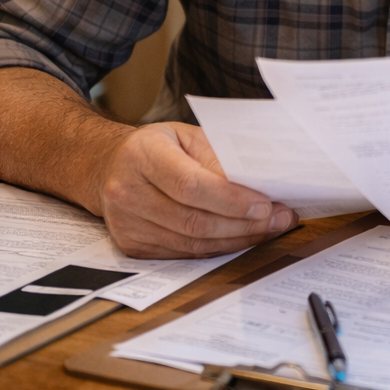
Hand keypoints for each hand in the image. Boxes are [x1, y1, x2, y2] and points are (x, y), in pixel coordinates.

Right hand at [92, 122, 296, 257]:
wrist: (109, 166)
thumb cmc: (157, 147)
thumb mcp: (186, 136)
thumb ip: (217, 157)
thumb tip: (257, 185)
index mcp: (141, 154)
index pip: (189, 184)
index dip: (230, 199)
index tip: (265, 204)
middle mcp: (126, 191)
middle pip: (193, 219)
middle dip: (243, 224)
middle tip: (280, 219)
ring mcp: (126, 223)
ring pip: (191, 243)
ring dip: (237, 239)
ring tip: (270, 229)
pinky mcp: (132, 246)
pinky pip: (183, 253)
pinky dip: (218, 248)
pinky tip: (242, 238)